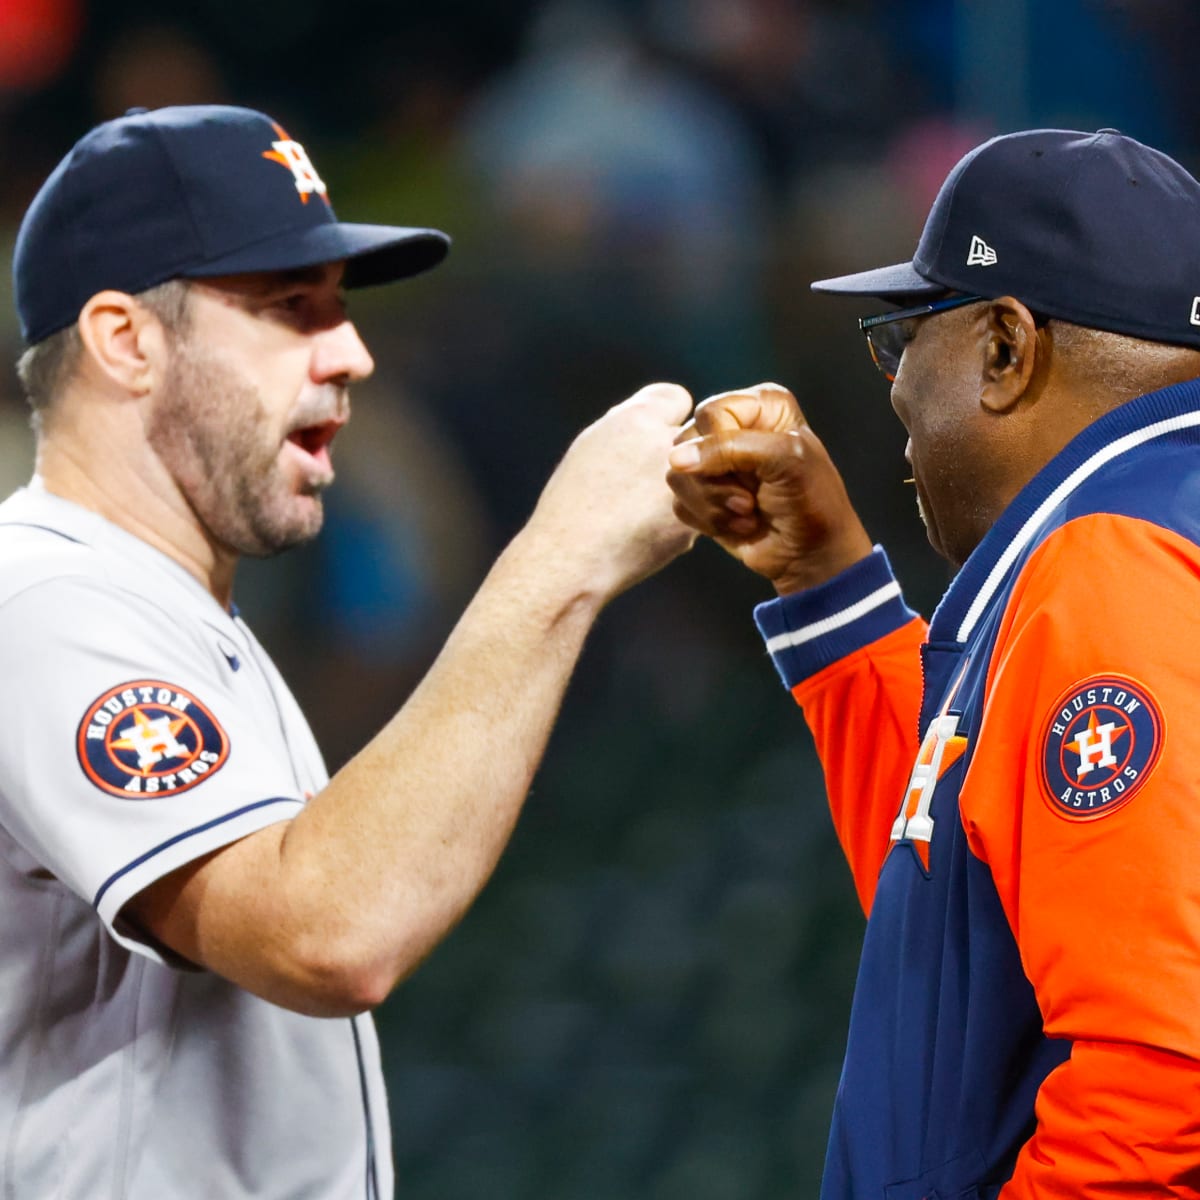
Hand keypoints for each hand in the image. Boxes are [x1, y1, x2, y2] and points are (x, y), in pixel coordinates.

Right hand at [528, 382, 697, 601]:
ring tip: (645, 512)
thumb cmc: (571, 506)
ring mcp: (686, 486)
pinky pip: (700, 514)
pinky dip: (682, 522)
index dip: (669, 418)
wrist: (569, 560)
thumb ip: (630, 428)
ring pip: (704, 478)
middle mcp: (667, 445)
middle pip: (696, 438)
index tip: (655, 437)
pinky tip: (649, 534)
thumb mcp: (592, 447)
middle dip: (687, 454)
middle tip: (650, 481)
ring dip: (692, 489)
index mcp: (637, 419)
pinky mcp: (693, 524)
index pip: (677, 398)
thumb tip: (656, 423)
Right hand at [667, 382, 871, 593]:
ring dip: (714, 504)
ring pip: (677, 475)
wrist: (811, 554)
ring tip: (748, 513)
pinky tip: (739, 525)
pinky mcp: (702, 495)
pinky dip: (709, 520)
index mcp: (760, 406)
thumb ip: (729, 449)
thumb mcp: (784, 460)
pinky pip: (679, 502)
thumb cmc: (812, 501)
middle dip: (716, 480)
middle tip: (749, 499)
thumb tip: (675, 459)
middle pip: (685, 442)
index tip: (754, 472)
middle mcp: (733, 427)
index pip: (710, 413)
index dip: (722, 447)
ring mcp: (714, 463)